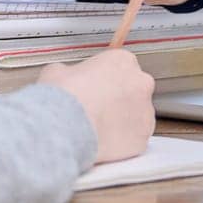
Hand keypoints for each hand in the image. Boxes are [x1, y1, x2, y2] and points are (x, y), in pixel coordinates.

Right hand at [39, 50, 155, 162]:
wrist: (65, 128)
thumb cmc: (63, 97)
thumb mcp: (57, 70)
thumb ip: (70, 71)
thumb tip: (66, 76)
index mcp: (122, 61)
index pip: (119, 66)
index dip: (104, 78)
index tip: (94, 86)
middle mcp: (141, 83)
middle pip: (133, 89)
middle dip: (118, 98)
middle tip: (96, 107)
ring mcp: (145, 113)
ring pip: (136, 116)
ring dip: (121, 120)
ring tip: (96, 127)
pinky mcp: (142, 139)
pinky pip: (133, 138)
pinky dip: (121, 141)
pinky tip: (101, 141)